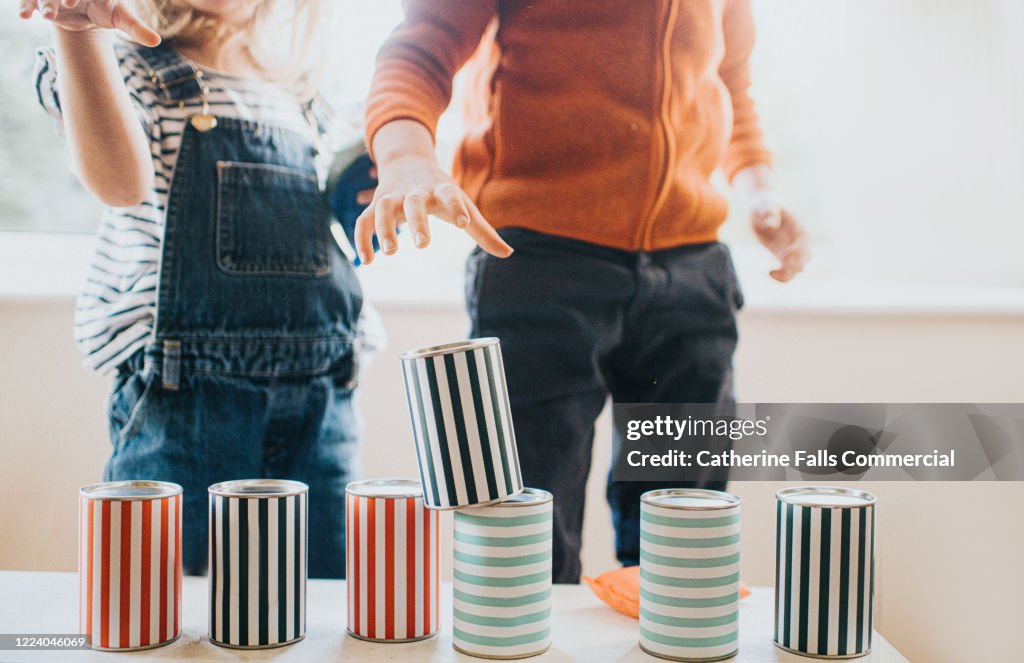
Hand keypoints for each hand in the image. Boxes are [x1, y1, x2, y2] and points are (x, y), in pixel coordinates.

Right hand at [19, 0, 159, 45]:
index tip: (80, 0)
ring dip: (45, 2)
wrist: (87, 12)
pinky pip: (30, 0)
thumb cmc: (108, 10)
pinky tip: (24, 16)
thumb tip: (156, 41)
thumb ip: (138, 28)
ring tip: (47, 16)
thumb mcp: (123, 18)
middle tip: (68, 3)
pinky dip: (26, 7)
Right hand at [354, 154, 512, 264]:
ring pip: (384, 208)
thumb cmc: (442, 192)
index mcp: (441, 190)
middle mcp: (416, 192)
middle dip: (418, 223)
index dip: (456, 208)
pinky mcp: (376, 204)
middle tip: (423, 246)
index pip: (450, 195)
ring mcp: (393, 197)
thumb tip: (508, 253)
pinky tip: (367, 261)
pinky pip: (364, 220)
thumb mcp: (464, 206)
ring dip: (385, 228)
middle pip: (414, 203)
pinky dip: (362, 238)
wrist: (408, 161)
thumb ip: (483, 231)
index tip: (463, 225)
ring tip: (391, 252)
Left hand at [750, 194, 808, 282]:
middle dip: (795, 266)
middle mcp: (798, 241)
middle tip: (779, 267)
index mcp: (798, 229)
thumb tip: (772, 226)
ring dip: (789, 274)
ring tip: (772, 272)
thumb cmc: (764, 204)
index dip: (797, 254)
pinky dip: (782, 276)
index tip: (785, 257)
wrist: (761, 208)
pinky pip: (788, 271)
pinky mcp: (782, 255)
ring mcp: (791, 249)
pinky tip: (770, 272)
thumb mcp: (765, 206)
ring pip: (798, 269)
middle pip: (805, 260)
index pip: (804, 245)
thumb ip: (769, 213)